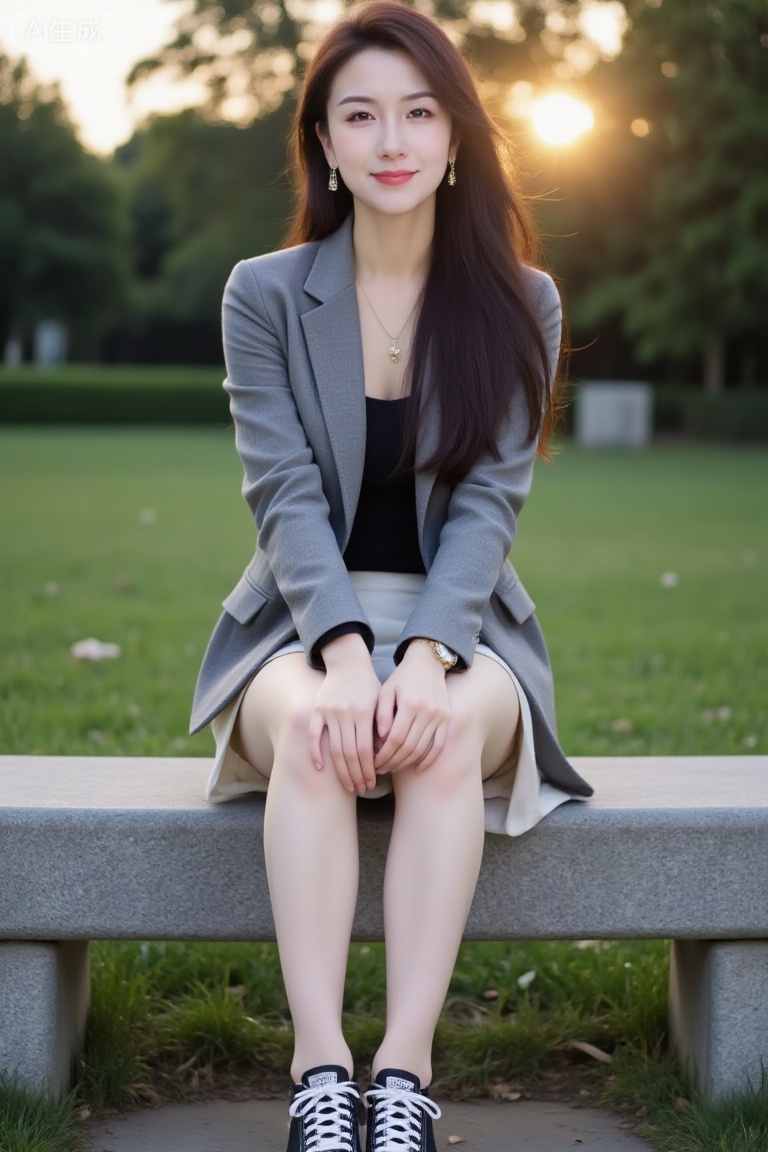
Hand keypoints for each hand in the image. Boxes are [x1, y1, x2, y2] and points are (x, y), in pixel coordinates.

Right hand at [309, 633, 380, 794]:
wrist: (348, 662)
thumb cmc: (369, 684)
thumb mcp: (381, 701)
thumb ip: (382, 725)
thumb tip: (383, 753)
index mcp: (364, 712)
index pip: (366, 749)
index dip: (369, 769)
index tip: (373, 783)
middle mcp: (345, 714)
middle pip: (349, 753)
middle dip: (356, 774)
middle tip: (361, 789)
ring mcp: (329, 712)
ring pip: (333, 749)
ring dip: (341, 771)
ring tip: (348, 785)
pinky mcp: (317, 710)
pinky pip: (313, 735)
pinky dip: (315, 752)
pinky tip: (320, 768)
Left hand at [374, 641, 450, 774]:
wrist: (428, 662)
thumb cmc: (402, 677)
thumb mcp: (386, 690)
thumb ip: (382, 713)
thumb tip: (381, 739)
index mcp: (410, 704)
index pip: (395, 738)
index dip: (384, 754)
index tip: (374, 762)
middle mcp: (427, 711)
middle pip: (409, 746)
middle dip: (393, 761)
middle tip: (381, 769)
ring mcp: (440, 716)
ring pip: (423, 748)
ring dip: (407, 762)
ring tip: (393, 768)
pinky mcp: (447, 719)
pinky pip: (439, 745)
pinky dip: (429, 759)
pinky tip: (418, 768)